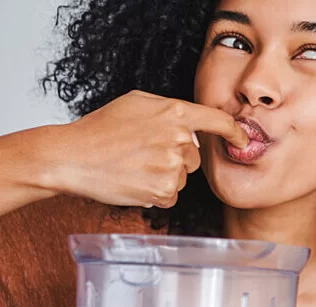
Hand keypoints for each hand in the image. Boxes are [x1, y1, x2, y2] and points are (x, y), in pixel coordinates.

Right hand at [32, 90, 249, 207]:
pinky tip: (133, 181)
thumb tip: (192, 126)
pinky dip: (155, 193)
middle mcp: (178, 139)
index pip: (217, 121)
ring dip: (164, 176)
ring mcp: (171, 166)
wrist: (72, 157)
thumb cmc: (100, 128)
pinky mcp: (163, 191)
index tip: (242, 140)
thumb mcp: (136, 102)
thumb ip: (169, 110)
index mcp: (174, 112)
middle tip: (143, 154)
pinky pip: (171, 195)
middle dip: (176, 158)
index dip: (234, 132)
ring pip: (182, 177)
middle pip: (195, 157)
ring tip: (133, 166)